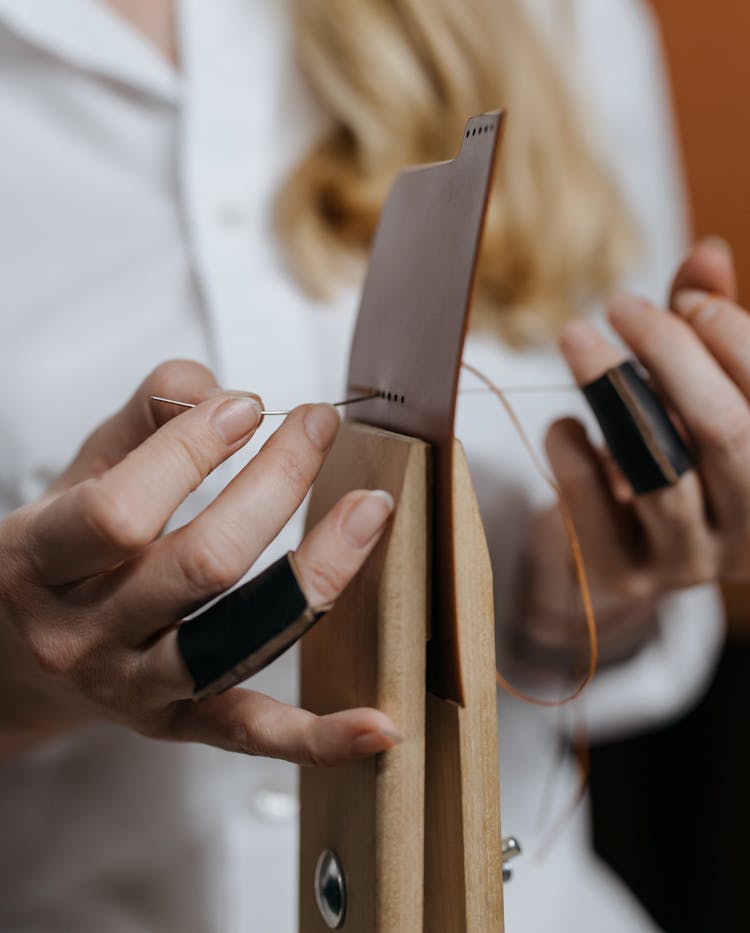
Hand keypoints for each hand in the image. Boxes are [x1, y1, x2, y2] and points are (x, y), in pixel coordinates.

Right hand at [0, 360, 397, 763]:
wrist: (11, 656)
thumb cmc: (57, 550)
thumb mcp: (76, 472)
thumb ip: (142, 417)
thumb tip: (216, 388)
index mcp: (40, 562)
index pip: (119, 513)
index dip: (189, 451)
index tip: (245, 406)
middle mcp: (84, 636)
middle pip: (199, 566)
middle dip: (274, 485)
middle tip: (319, 426)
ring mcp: (133, 689)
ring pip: (238, 639)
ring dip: (316, 570)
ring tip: (370, 508)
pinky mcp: (177, 724)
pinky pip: (251, 735)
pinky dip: (319, 736)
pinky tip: (379, 724)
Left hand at [519, 238, 742, 670]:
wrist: (620, 544)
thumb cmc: (672, 442)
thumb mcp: (698, 382)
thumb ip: (706, 321)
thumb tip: (707, 251)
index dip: (730, 335)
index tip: (682, 298)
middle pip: (726, 434)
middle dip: (673, 355)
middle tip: (621, 305)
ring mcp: (694, 563)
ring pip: (660, 473)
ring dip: (611, 390)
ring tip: (574, 337)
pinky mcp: (627, 577)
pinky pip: (595, 509)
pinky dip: (574, 454)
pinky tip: (566, 424)